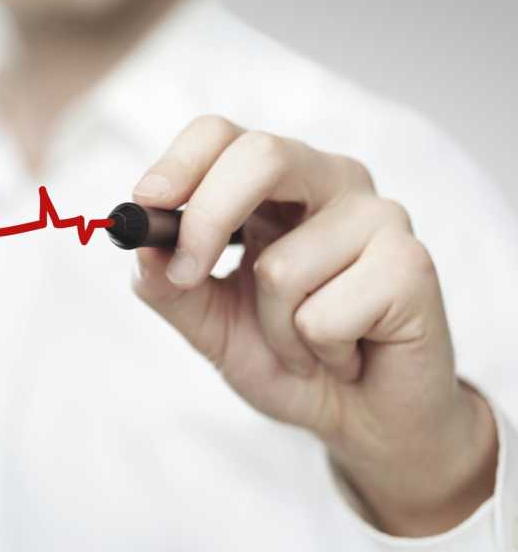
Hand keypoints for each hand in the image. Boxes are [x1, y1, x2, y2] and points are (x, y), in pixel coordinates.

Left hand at [131, 115, 497, 536]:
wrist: (359, 416)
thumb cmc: (287, 356)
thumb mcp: (210, 323)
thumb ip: (168, 285)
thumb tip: (141, 245)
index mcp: (275, 184)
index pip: (222, 135)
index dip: (178, 164)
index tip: (144, 205)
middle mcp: (329, 183)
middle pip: (260, 155)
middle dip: (207, 221)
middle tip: (187, 277)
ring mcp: (379, 217)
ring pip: (281, 266)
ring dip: (273, 330)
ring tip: (306, 345)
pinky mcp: (412, 265)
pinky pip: (323, 316)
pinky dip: (315, 353)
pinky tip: (345, 355)